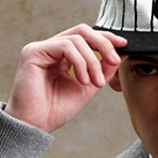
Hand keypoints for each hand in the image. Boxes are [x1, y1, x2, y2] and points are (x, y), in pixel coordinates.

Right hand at [5, 24, 127, 132]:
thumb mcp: (87, 88)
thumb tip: (121, 53)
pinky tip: (82, 80)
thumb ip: (102, 70)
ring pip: (76, 39)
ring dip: (92, 61)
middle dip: (103, 43)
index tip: (123, 46)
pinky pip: (65, 46)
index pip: (85, 37)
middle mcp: (50, 49)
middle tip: (114, 60)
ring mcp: (41, 48)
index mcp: (61, 56)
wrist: (35, 126)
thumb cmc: (55, 110)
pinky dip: (79, 62)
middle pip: (82, 31)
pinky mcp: (33, 52)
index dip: (105, 38)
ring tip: (95, 82)